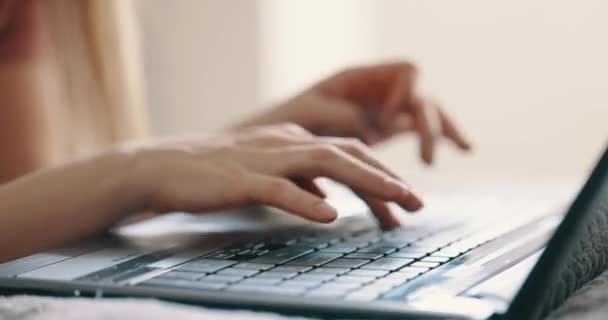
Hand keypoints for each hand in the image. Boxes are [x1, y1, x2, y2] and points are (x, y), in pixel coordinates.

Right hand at [128, 124, 422, 228]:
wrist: (161, 166)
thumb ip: (298, 182)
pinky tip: (330, 216)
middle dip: (387, 176)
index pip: (347, 152)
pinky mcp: (240, 179)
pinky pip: (279, 189)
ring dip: (366, 181)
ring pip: (325, 163)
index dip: (380, 173)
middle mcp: (285, 143)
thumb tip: (329, 201)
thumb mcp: (264, 172)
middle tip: (418, 202)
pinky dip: (306, 201)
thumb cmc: (212, 172)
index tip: (403, 199)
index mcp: (291, 140)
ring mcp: (263, 159)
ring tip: (397, 201)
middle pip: (347, 153)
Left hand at [237, 61, 470, 163]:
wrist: (271, 140)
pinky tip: (461, 149)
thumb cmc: (284, 119)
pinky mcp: (383, 132)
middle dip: (430, 125)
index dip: (405, 96)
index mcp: (361, 78)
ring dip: (445, 131)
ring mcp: (383, 111)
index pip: (405, 72)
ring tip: (465, 148)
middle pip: (420, 96)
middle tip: (425, 160)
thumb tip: (382, 131)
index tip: (388, 124)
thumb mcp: (311, 112)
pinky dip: (437, 140)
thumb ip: (346, 116)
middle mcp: (378, 92)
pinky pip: (416, 133)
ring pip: (425, 115)